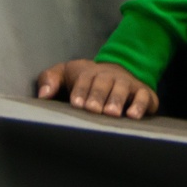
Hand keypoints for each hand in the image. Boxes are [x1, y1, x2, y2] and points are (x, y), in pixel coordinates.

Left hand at [36, 59, 158, 119]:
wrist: (119, 71)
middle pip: (103, 83)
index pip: (84, 79)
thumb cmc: (86, 79)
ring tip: (111, 113)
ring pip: (122, 89)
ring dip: (116, 100)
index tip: (76, 103)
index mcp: (89, 72)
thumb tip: (42, 94)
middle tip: (93, 110)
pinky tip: (133, 115)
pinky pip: (144, 96)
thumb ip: (50, 79)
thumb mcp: (66, 74)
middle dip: (98, 95)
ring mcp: (127, 84)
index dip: (80, 90)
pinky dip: (140, 105)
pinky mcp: (143, 93)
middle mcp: (109, 76)